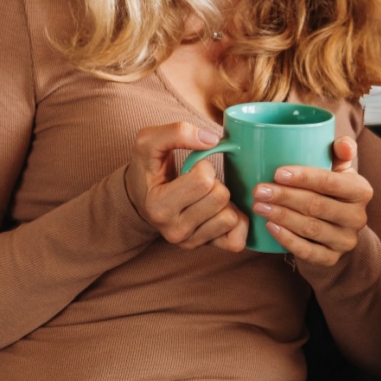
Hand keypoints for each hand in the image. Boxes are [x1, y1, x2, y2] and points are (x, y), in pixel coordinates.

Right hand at [124, 122, 247, 250]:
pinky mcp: (206, 248)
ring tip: (206, 197)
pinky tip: (220, 211)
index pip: (203, 180)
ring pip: (231, 217)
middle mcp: (173, 231)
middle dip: (215, 183)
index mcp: (158, 206)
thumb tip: (213, 140)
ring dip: (224, 202)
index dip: (203, 166)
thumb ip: (177, 132)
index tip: (191, 169)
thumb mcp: (150, 141)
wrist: (143, 198)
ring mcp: (190, 243)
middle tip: (200, 184)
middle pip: (220, 197)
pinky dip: (236, 221)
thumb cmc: (149, 168)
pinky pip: (237, 239)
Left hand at [252, 136, 371, 266]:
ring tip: (258, 205)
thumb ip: (340, 151)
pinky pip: (307, 251)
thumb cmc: (332, 191)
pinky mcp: (331, 259)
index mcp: (361, 191)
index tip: (277, 172)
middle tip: (259, 190)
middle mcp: (358, 217)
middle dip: (285, 197)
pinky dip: (287, 239)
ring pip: (310, 228)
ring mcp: (345, 240)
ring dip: (281, 216)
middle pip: (317, 205)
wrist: (338, 229)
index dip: (304, 177)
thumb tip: (343, 144)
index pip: (331, 182)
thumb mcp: (340, 170)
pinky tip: (269, 227)